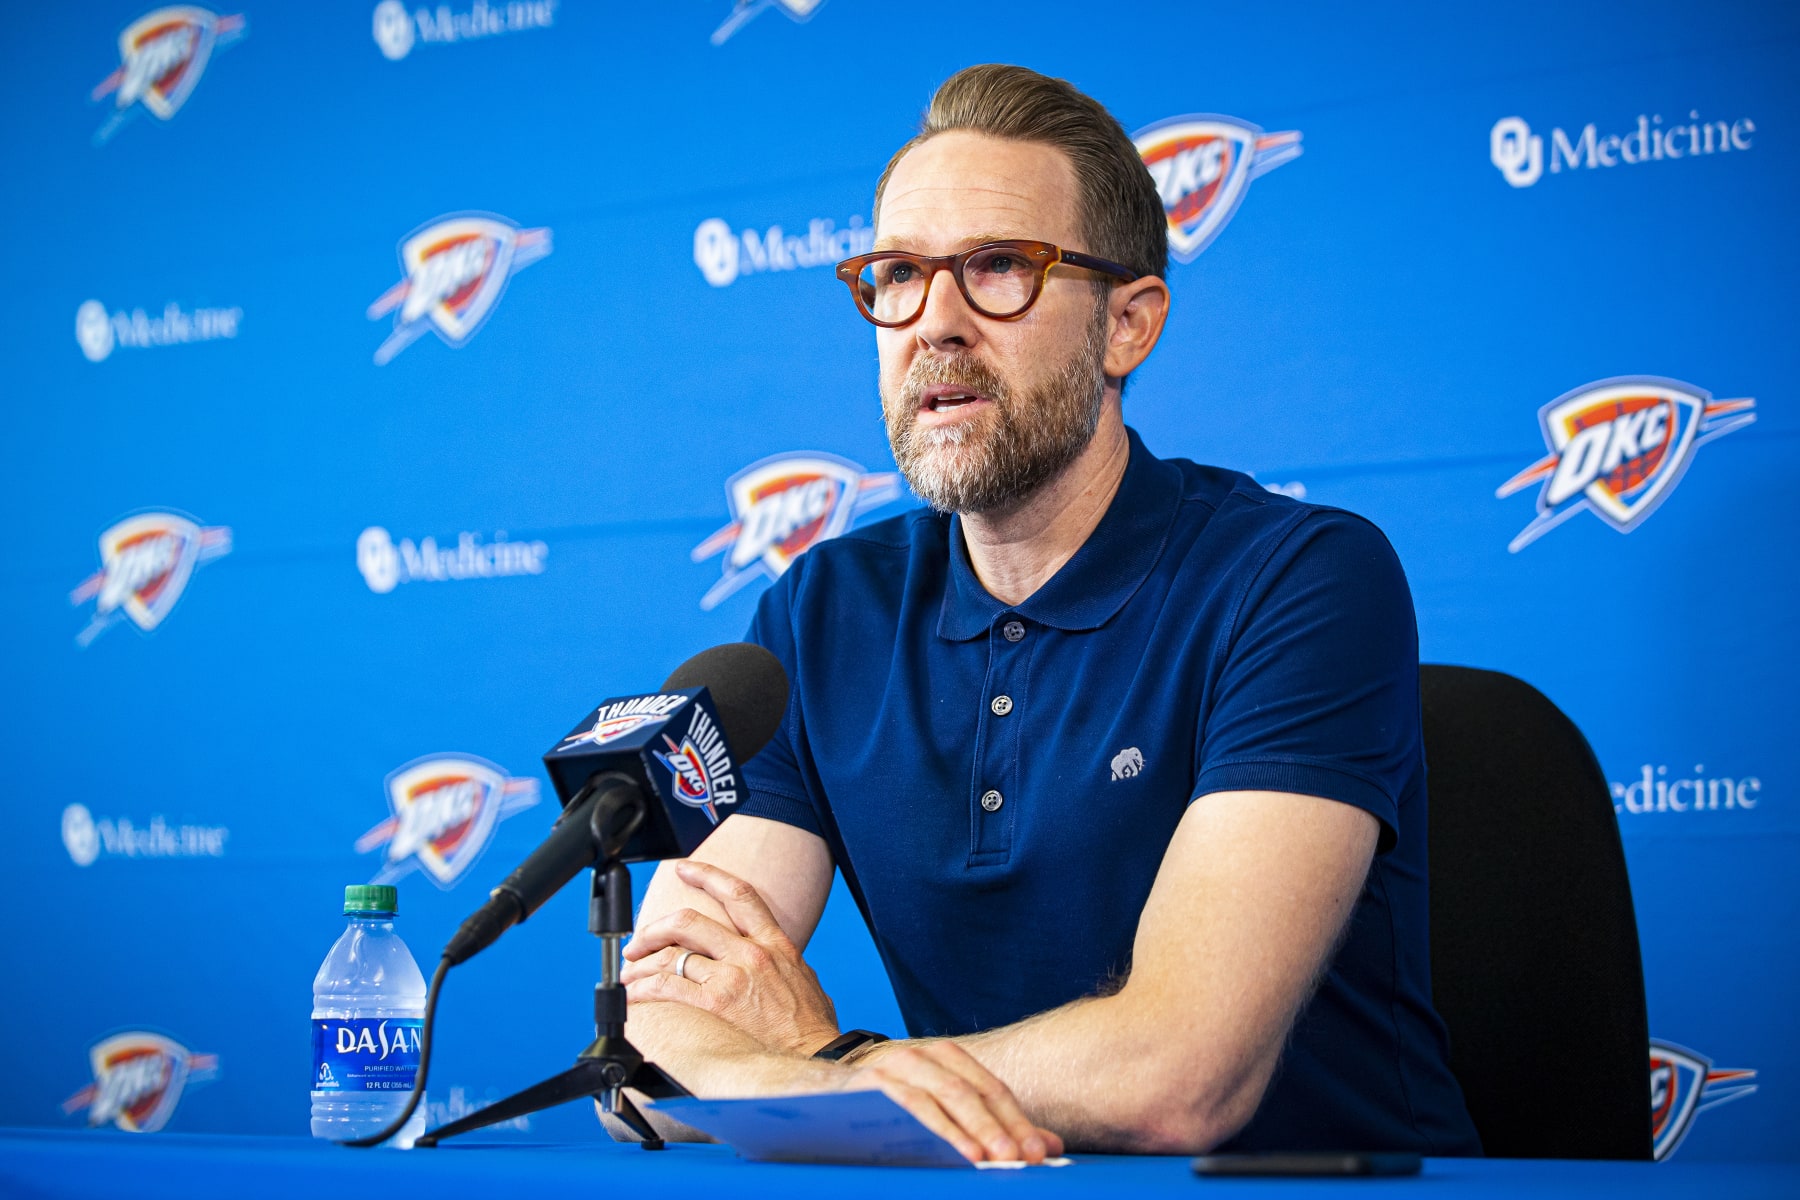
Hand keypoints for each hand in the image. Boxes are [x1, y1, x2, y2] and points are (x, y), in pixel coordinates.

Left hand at [622, 860, 840, 1055]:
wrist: (818, 1054)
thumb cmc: (812, 1024)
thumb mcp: (803, 976)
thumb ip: (777, 960)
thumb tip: (765, 958)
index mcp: (775, 942)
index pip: (738, 894)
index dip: (707, 875)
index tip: (684, 869)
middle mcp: (751, 953)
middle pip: (689, 921)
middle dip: (655, 927)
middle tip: (638, 940)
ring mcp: (733, 977)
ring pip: (672, 954)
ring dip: (642, 962)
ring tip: (629, 973)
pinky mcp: (717, 1004)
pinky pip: (668, 987)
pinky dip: (644, 989)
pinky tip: (635, 995)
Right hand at [842, 1041, 1063, 1163]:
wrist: (811, 1093)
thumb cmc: (882, 1107)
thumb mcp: (937, 1112)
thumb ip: (989, 1127)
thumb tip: (1047, 1147)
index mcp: (945, 1058)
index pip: (992, 1089)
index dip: (1019, 1121)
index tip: (1042, 1153)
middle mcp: (923, 1055)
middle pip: (973, 1093)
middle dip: (1003, 1127)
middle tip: (1025, 1159)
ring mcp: (895, 1067)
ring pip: (945, 1097)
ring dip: (975, 1130)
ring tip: (997, 1158)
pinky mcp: (870, 1084)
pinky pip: (910, 1107)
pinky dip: (937, 1130)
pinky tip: (957, 1153)